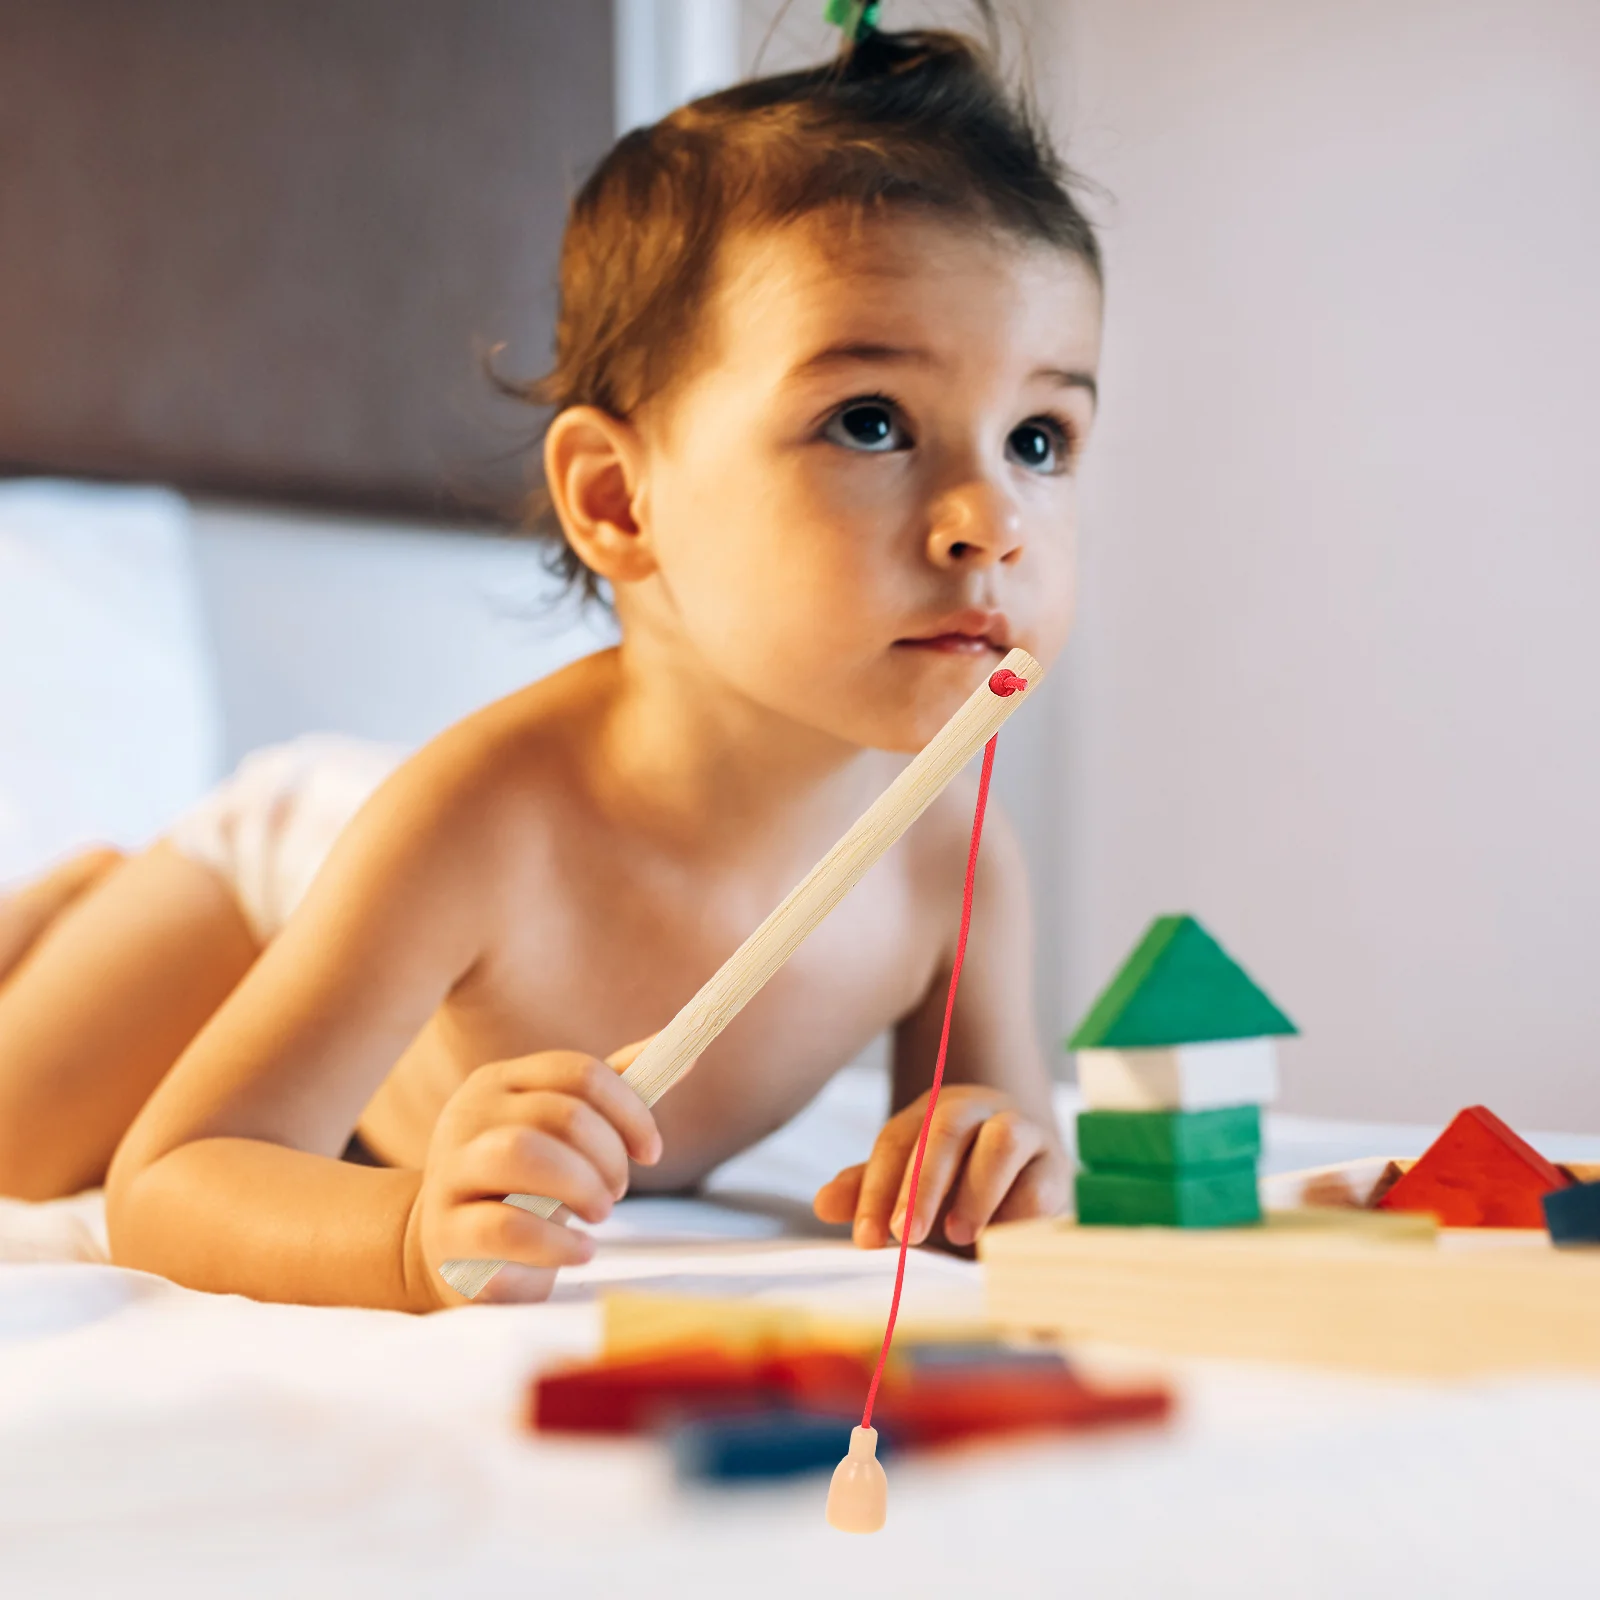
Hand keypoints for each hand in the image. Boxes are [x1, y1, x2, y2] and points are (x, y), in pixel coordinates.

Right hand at [407, 1045, 660, 1307]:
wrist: (456, 1254)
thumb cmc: (523, 1185)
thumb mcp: (564, 1134)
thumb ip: (615, 1092)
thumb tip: (683, 1052)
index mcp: (500, 1082)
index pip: (578, 1071)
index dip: (629, 1110)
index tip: (651, 1151)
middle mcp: (469, 1116)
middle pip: (561, 1113)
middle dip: (608, 1156)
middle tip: (618, 1190)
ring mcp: (450, 1171)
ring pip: (523, 1153)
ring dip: (582, 1185)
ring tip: (598, 1214)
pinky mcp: (444, 1232)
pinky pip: (506, 1227)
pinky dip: (558, 1241)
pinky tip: (581, 1251)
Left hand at [813, 1085, 1068, 1249]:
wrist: (1026, 1188)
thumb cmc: (957, 1187)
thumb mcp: (908, 1189)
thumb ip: (870, 1191)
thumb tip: (823, 1203)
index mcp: (932, 1113)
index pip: (897, 1140)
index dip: (878, 1188)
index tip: (866, 1238)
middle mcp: (977, 1111)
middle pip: (945, 1131)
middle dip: (921, 1185)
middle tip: (905, 1236)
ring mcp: (1024, 1132)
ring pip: (1002, 1141)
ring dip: (976, 1191)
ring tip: (958, 1236)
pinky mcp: (1058, 1168)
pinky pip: (1041, 1184)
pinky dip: (1017, 1216)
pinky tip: (998, 1246)